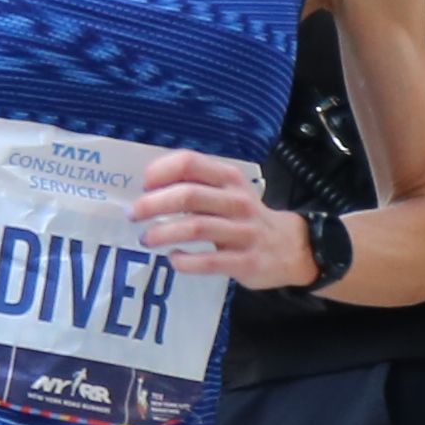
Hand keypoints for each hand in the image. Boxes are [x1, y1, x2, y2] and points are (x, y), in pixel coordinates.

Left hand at [135, 149, 308, 285]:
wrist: (291, 247)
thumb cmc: (246, 217)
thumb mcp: (229, 192)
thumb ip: (197, 185)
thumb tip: (148, 189)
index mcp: (230, 178)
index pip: (190, 163)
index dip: (161, 171)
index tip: (144, 184)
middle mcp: (237, 201)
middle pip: (189, 195)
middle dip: (153, 204)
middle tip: (133, 214)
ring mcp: (243, 232)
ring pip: (196, 227)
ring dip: (163, 233)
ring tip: (146, 238)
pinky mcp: (245, 261)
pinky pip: (209, 262)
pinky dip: (185, 261)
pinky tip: (173, 259)